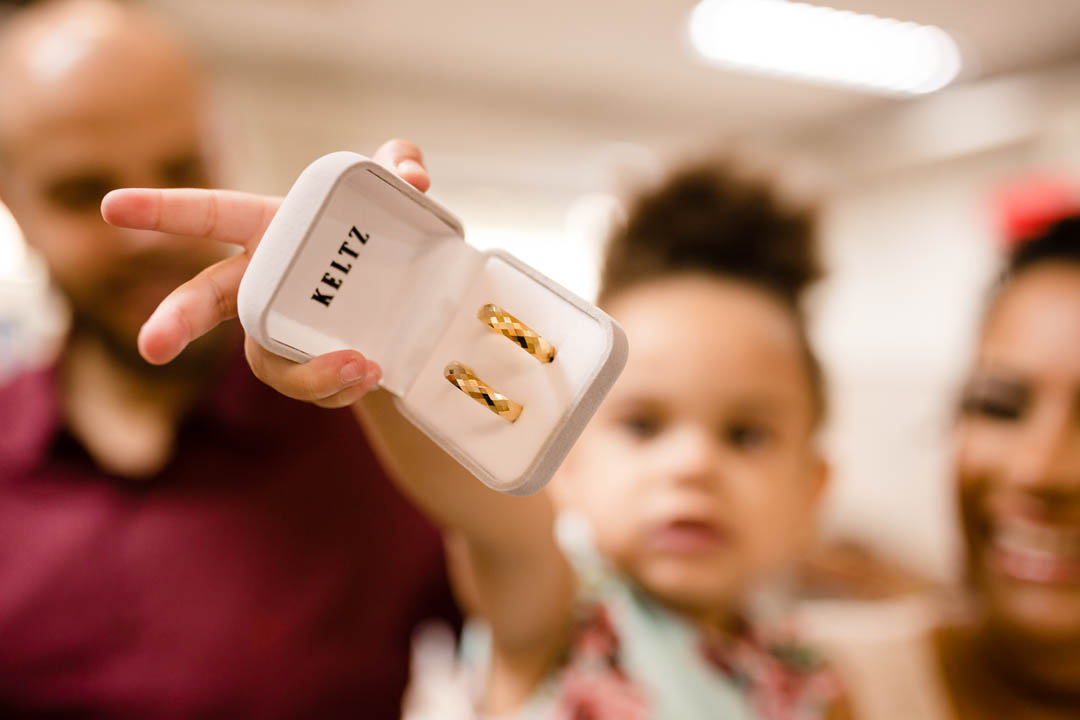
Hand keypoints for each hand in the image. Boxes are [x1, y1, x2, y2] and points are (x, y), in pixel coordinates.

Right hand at [101, 139, 431, 407]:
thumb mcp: (395, 197)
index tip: (113, 208)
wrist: (411, 305)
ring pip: (270, 362)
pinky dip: (339, 387)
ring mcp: (280, 333)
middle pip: (205, 302)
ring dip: (308, 371)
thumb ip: (399, 169)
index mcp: (270, 232)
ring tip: (361, 363)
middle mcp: (260, 285)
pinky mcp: (308, 369)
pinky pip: (313, 388)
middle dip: (176, 322)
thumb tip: (413, 177)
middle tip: (151, 347)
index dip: (162, 212)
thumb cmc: (384, 236)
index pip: (209, 215)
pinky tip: (371, 375)